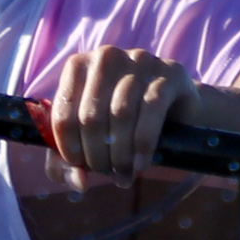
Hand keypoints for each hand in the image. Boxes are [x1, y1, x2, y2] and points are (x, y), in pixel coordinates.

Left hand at [38, 44, 196, 184]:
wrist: (177, 109)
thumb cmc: (124, 124)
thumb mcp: (89, 141)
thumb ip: (69, 163)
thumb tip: (79, 182)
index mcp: (78, 66)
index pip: (62, 113)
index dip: (69, 148)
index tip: (80, 167)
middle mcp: (106, 57)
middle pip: (91, 117)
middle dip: (97, 155)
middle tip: (106, 174)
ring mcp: (139, 60)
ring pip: (120, 114)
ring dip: (120, 154)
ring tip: (123, 175)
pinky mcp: (169, 72)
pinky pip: (151, 111)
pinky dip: (143, 144)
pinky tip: (140, 164)